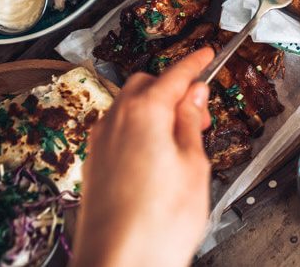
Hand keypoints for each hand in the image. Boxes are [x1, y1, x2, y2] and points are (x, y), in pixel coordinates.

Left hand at [73, 49, 213, 266]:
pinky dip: (138, 129)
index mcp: (144, 112)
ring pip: (128, 107)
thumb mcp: (193, 166)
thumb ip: (190, 123)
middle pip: (146, 85)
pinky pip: (118, 130)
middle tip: (199, 112)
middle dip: (172, 89)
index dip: (195, 62)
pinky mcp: (93, 164)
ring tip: (181, 139)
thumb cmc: (157, 224)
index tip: (206, 53)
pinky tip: (157, 156)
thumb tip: (193, 95)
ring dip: (154, 110)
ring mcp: (99, 142)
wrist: (117, 265)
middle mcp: (115, 120)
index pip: (175, 74)